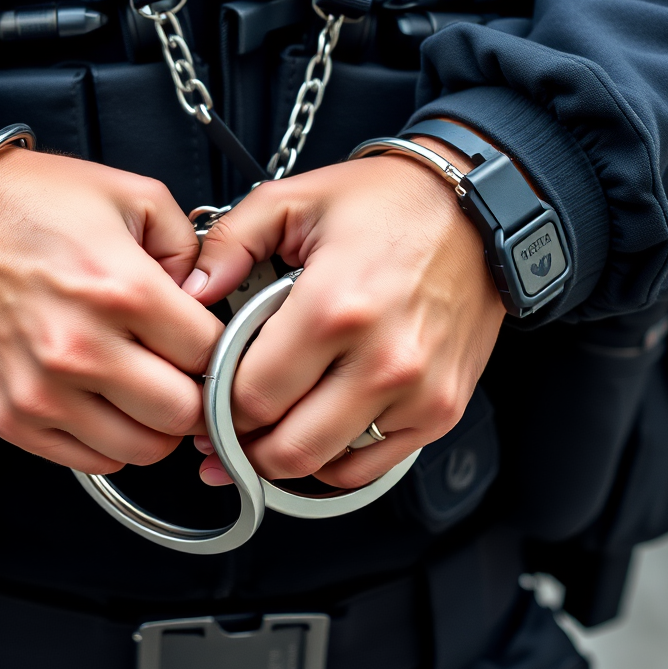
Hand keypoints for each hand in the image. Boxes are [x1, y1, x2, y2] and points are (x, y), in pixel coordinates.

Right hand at [0, 112, 223, 473]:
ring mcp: (41, 391)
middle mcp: (80, 348)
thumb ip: (190, 248)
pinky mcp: (10, 416)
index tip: (203, 339)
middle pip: (183, 414)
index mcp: (121, 289)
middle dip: (192, 390)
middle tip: (178, 367)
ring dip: (153, 422)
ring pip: (142, 449)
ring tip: (140, 383)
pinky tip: (102, 398)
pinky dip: (109, 438)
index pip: (210, 355)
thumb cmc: (30, 203)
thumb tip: (209, 300)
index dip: (217, 347)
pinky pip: (91, 461)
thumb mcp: (131, 195)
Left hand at [183, 137, 504, 488]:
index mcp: (334, 308)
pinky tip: (314, 430)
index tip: (205, 394)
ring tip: (266, 428)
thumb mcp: (294, 199)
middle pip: (285, 447)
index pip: (251, 396)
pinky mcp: (441, 410)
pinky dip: (333, 461)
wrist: (477, 213)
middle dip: (241, 442)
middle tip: (224, 424)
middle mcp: (382, 360)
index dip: (214, 404)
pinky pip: (371, 469)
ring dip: (284, 457)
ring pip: (325, 468)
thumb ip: (230, 243)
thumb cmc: (388, 204)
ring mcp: (417, 393)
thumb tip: (191, 292)